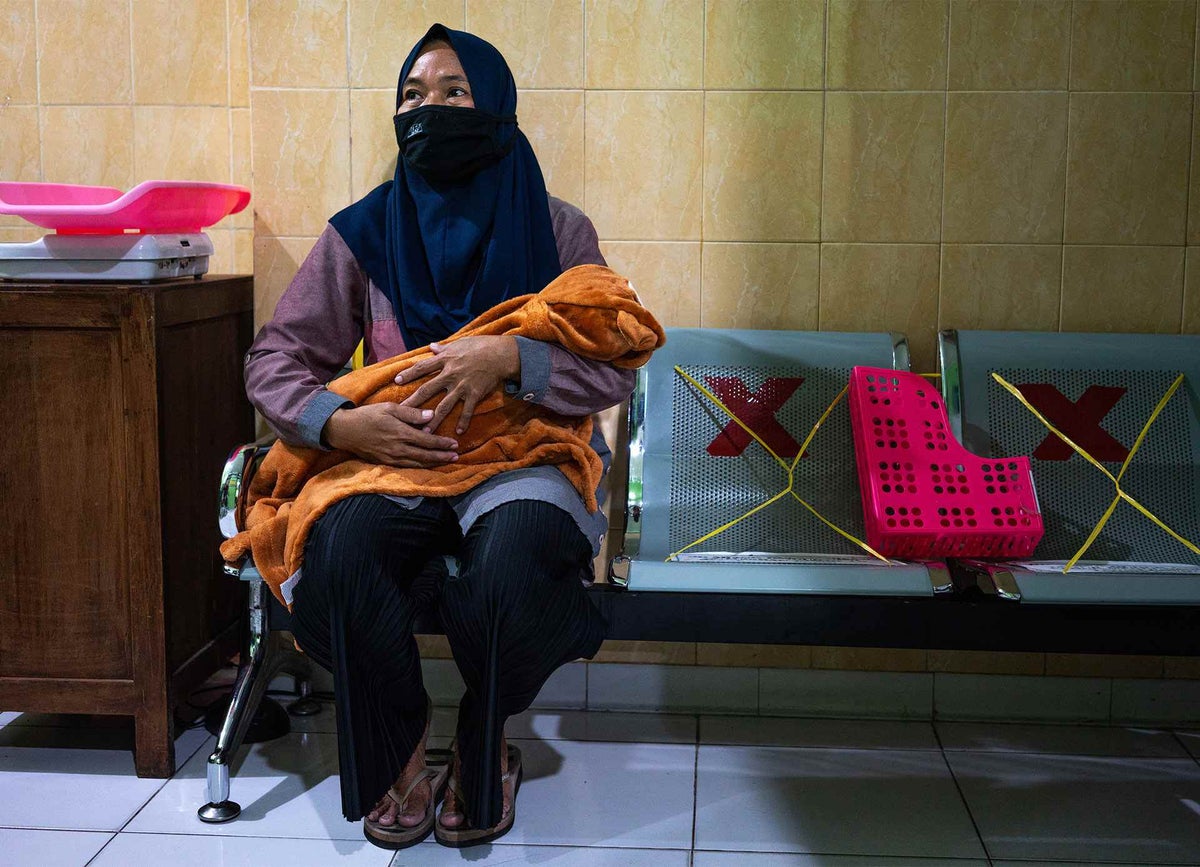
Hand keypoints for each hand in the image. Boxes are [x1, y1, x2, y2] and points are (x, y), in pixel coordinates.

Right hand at [322, 404, 458, 467]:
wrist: (345, 430)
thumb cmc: (368, 415)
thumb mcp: (389, 408)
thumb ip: (411, 413)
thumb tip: (431, 415)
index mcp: (400, 433)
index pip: (427, 441)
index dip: (442, 444)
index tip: (454, 444)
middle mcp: (398, 448)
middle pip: (425, 455)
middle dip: (442, 456)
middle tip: (456, 456)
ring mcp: (391, 458)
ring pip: (417, 464)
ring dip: (433, 463)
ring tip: (446, 462)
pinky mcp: (386, 463)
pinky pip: (407, 467)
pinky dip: (419, 467)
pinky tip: (426, 465)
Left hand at [396, 336, 519, 433]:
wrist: (500, 354)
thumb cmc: (479, 346)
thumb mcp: (459, 344)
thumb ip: (444, 348)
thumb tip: (431, 347)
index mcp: (445, 360)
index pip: (422, 367)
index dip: (409, 374)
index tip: (396, 381)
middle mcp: (450, 374)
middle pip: (427, 390)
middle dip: (413, 402)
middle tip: (401, 413)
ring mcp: (462, 386)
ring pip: (444, 406)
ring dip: (434, 420)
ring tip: (425, 433)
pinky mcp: (474, 394)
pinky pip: (467, 411)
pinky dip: (463, 421)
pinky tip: (458, 432)